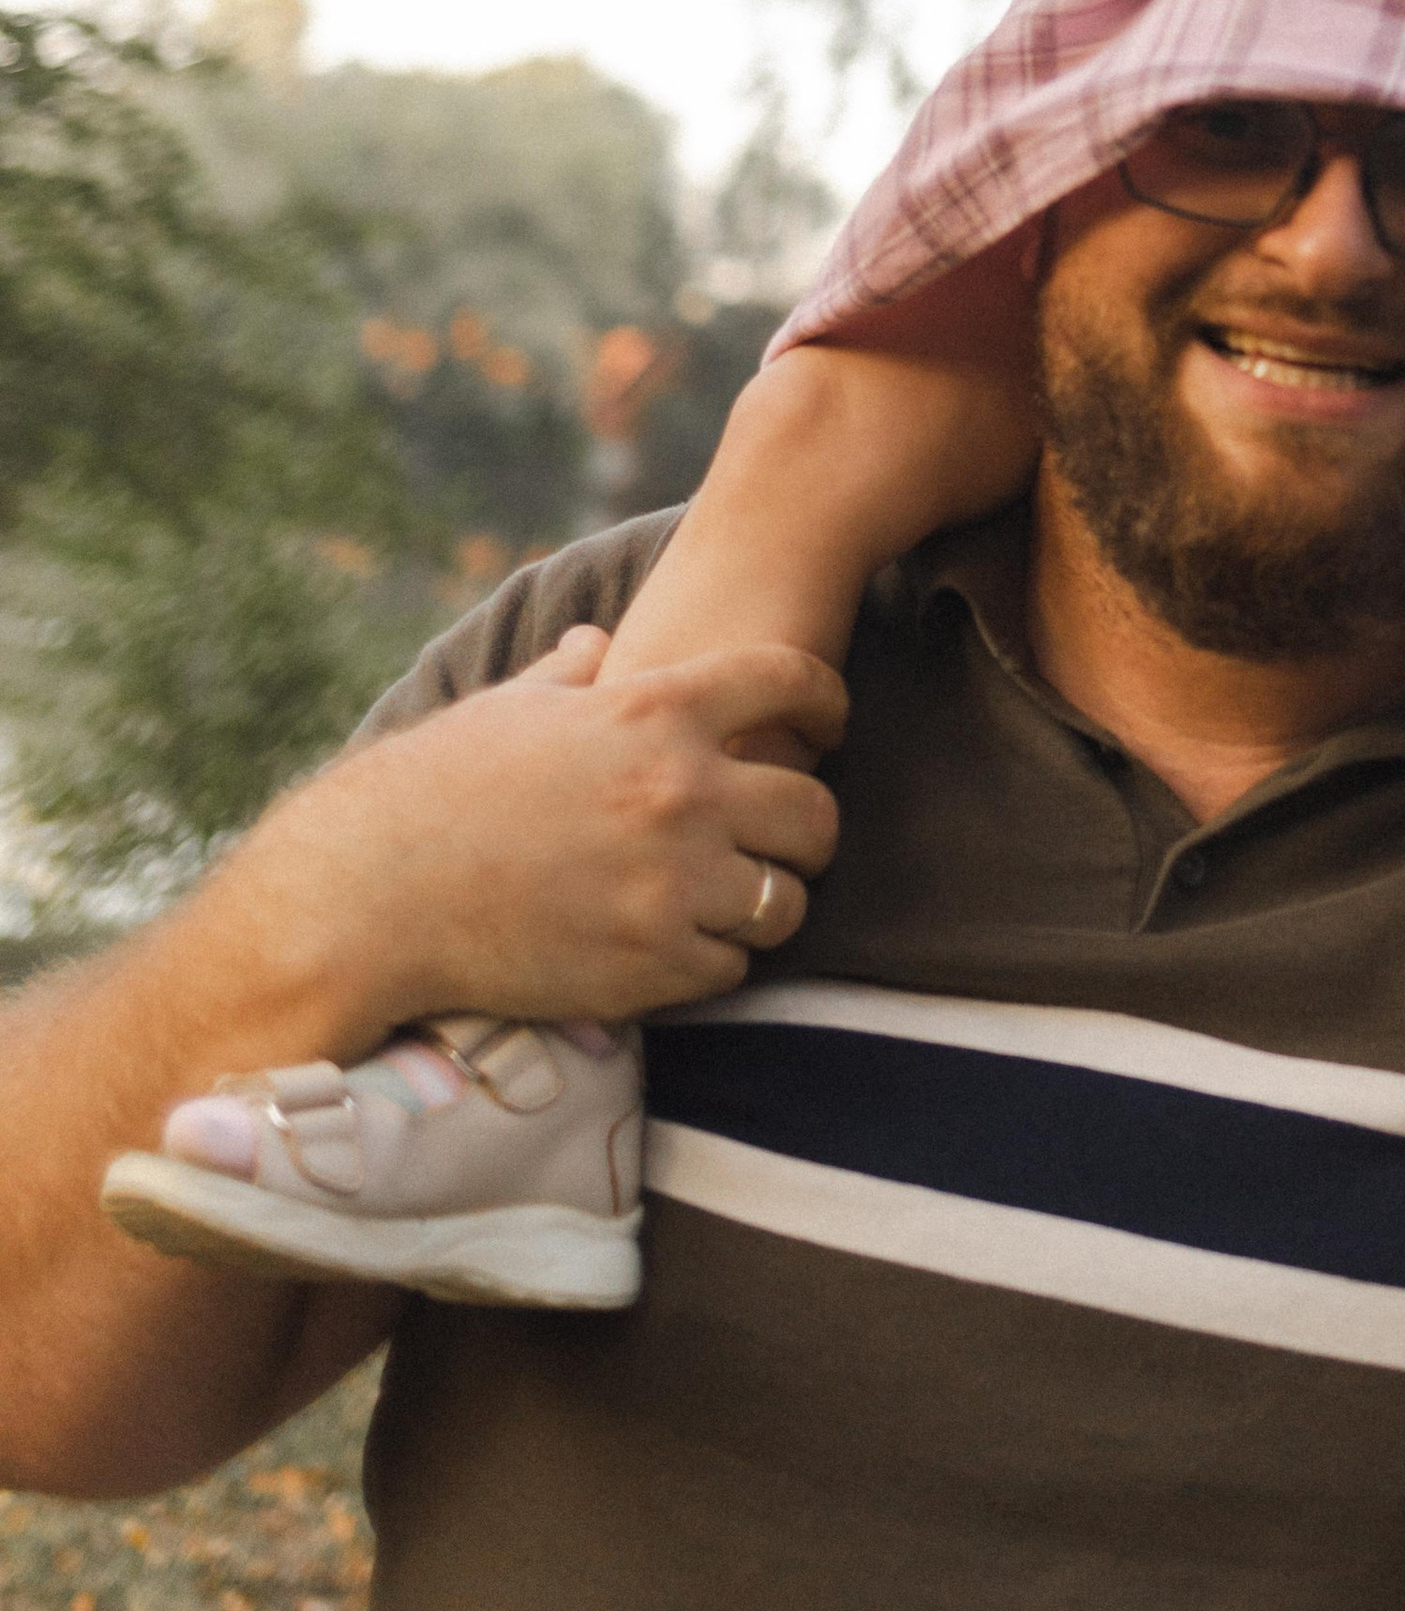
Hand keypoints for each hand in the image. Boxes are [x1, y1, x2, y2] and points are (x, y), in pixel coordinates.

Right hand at [249, 628, 847, 1043]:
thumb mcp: (511, 706)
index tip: (827, 725)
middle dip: (808, 827)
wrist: (370, 895)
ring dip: (767, 900)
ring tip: (736, 899)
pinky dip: (716, 958)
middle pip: (816, 812)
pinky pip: (731, 966)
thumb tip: (593, 643)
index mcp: (655, 710)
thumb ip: (571, 675)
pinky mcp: (650, 966)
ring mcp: (672, 884)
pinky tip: (682, 944)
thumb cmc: (434, 789)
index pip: (794, 681)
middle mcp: (681, 792)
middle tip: (785, 838)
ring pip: (786, 901)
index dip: (826, 701)